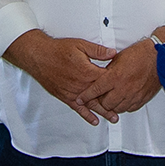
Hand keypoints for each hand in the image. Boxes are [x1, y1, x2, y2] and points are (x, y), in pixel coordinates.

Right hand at [2, 31, 116, 125]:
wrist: (39, 56)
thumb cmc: (58, 50)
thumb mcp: (80, 45)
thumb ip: (98, 51)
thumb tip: (113, 53)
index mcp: (88, 71)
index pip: (107, 80)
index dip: (117, 82)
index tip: (125, 84)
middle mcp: (82, 85)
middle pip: (101, 96)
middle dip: (113, 102)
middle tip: (124, 108)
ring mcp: (74, 93)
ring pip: (92, 105)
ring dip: (103, 112)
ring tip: (114, 118)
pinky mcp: (65, 97)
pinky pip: (78, 109)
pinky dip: (87, 115)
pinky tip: (94, 121)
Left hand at [76, 27, 164, 123]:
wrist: (159, 58)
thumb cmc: (139, 54)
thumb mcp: (118, 59)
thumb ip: (107, 70)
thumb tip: (99, 76)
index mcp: (115, 76)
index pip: (95, 90)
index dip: (85, 96)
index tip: (79, 98)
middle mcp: (123, 88)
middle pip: (105, 104)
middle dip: (99, 102)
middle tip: (98, 97)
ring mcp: (133, 95)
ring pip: (116, 108)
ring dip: (111, 105)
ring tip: (109, 100)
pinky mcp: (141, 99)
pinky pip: (129, 108)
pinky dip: (123, 106)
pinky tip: (122, 101)